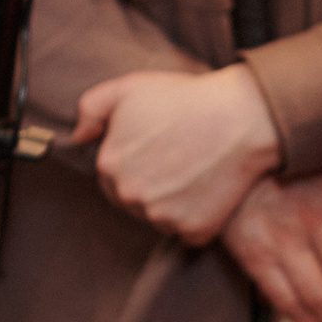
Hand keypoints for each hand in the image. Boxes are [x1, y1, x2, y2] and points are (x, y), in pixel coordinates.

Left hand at [73, 60, 280, 245]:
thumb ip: (91, 110)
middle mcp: (130, 196)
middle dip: (149, 184)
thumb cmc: (186, 99)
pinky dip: (198, 217)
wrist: (242, 118)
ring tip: (194, 171)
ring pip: (159, 218)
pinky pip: (189, 232)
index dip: (133, 163)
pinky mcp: (193, 231)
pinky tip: (209, 188)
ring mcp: (161, 216)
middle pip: (132, 201)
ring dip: (172, 203)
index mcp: (108, 165)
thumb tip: (79, 138)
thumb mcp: (128, 88)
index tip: (156, 150)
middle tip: (177, 159)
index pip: (109, 178)